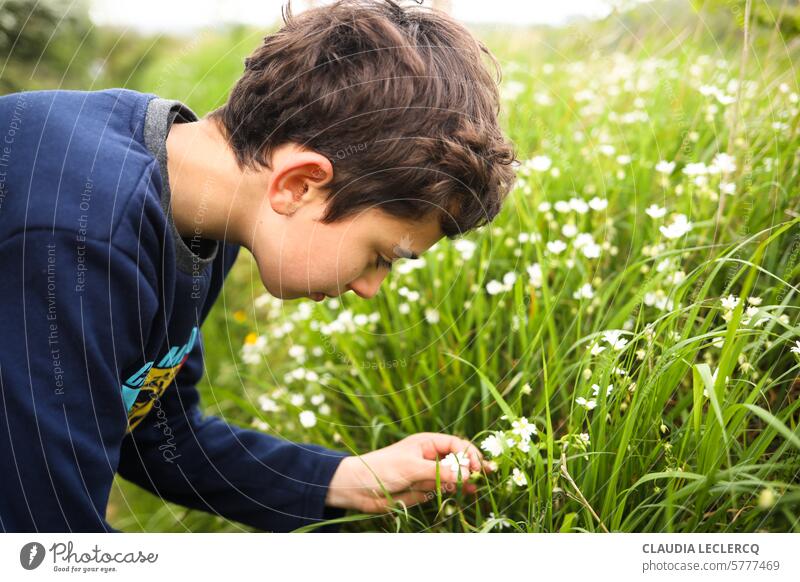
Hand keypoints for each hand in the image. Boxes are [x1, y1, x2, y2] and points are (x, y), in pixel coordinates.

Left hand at [324, 432, 491, 512]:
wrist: (360, 487)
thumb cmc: (383, 468)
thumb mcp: (412, 467)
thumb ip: (439, 472)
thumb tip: (465, 475)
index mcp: (427, 443)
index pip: (455, 444)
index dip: (469, 454)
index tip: (477, 467)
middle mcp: (431, 457)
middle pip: (458, 460)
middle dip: (472, 466)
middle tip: (486, 476)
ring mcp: (429, 473)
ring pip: (454, 475)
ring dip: (466, 480)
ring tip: (477, 488)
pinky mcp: (425, 489)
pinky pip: (445, 489)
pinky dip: (456, 490)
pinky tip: (466, 493)